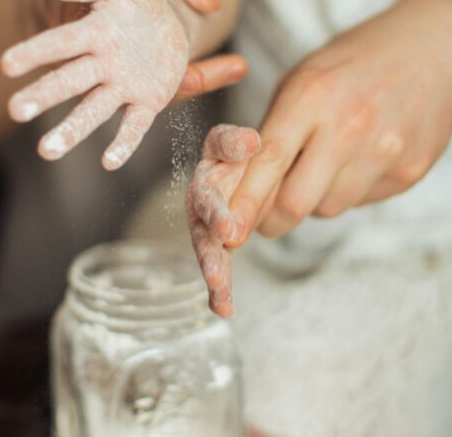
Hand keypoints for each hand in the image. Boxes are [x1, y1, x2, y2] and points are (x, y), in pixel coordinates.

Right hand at [2, 0, 193, 168]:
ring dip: (72, 129)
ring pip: (94, 109)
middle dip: (44, 95)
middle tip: (15, 111)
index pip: (61, 42)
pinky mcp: (148, 101)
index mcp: (96, 30)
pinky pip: (135, 124)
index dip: (36, 52)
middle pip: (69, 81)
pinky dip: (124, 142)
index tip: (6, 65)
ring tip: (47, 152)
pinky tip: (109, 162)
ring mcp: (124, 84)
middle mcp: (104, 62)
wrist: (171, 16)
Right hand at [186, 124, 260, 316]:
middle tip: (220, 274)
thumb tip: (251, 141)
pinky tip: (224, 309)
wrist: (235, 164)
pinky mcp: (216, 244)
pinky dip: (220, 290)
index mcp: (206, 177)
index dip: (217, 211)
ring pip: (208, 250)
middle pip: (203, 227)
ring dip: (213, 269)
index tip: (229, 232)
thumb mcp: (232, 142)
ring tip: (220, 292)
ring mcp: (207, 226)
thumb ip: (234, 143)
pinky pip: (218, 266)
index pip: (209, 190)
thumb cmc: (234, 152)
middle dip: (210, 249)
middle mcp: (200, 203)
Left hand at [226, 0, 451, 241]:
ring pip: (328, 208)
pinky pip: (361, 201)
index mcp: (312, 96)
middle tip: (265, 218)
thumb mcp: (302, 79)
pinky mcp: (412, 170)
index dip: (245, 201)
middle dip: (272, 220)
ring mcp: (386, 151)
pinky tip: (358, 159)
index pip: (270, 160)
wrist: (432, 47)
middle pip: (297, 202)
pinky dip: (347, 191)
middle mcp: (350, 126)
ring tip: (324, 164)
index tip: (229, 233)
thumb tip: (246, 185)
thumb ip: (274, 130)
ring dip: (313, 199)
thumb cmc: (352, 63)